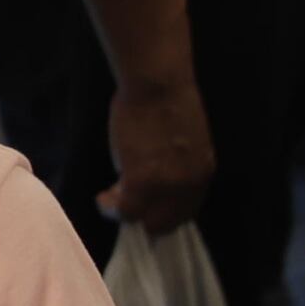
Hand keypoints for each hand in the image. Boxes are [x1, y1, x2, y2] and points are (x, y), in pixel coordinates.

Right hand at [103, 68, 215, 235]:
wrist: (157, 82)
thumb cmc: (167, 97)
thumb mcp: (185, 138)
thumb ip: (177, 162)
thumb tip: (157, 174)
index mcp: (202, 172)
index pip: (186, 211)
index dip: (163, 211)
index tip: (146, 204)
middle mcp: (188, 185)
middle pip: (167, 223)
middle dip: (145, 216)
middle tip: (126, 200)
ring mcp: (165, 185)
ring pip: (142, 220)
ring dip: (124, 212)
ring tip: (110, 199)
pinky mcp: (140, 181)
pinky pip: (123, 210)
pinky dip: (109, 207)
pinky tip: (102, 197)